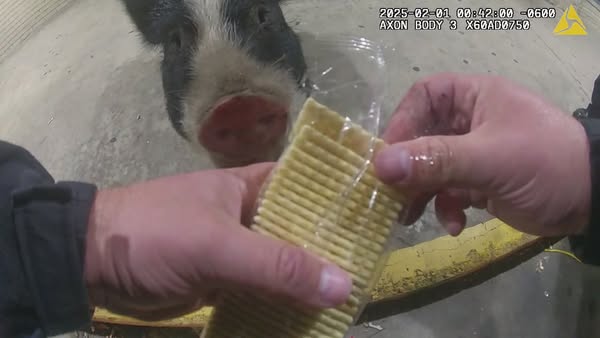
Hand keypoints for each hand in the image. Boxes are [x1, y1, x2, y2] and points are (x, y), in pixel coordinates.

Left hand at [84, 163, 351, 320]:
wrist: (90, 263)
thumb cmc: (156, 234)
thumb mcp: (217, 246)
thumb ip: (277, 265)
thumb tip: (343, 285)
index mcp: (255, 187)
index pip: (313, 191)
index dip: (346, 209)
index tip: (382, 231)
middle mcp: (254, 214)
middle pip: (304, 235)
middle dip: (332, 258)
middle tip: (371, 282)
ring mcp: (240, 249)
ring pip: (285, 268)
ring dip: (309, 287)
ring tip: (349, 308)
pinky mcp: (226, 280)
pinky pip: (264, 293)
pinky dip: (283, 306)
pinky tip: (308, 322)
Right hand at [374, 73, 590, 237]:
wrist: (592, 201)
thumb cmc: (543, 163)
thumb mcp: (490, 158)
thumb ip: (436, 160)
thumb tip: (381, 165)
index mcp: (472, 98)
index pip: (422, 98)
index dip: (401, 123)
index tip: (387, 156)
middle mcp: (467, 121)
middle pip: (419, 137)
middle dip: (406, 167)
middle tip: (389, 194)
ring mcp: (471, 154)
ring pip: (429, 168)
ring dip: (418, 192)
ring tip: (408, 216)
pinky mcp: (477, 183)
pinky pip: (447, 192)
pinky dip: (444, 209)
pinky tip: (454, 224)